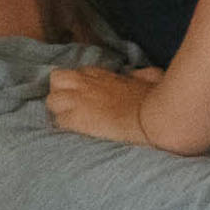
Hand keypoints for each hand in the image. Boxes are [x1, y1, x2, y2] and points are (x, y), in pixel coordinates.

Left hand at [46, 64, 164, 146]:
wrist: (153, 118)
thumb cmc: (156, 100)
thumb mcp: (152, 78)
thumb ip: (143, 74)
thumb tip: (137, 75)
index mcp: (103, 75)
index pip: (79, 74)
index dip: (79, 87)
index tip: (87, 98)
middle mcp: (87, 84)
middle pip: (57, 79)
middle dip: (60, 92)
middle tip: (71, 108)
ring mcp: (79, 100)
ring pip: (52, 100)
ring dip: (59, 112)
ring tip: (71, 124)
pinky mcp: (76, 119)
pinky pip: (59, 122)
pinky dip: (65, 128)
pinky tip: (76, 135)